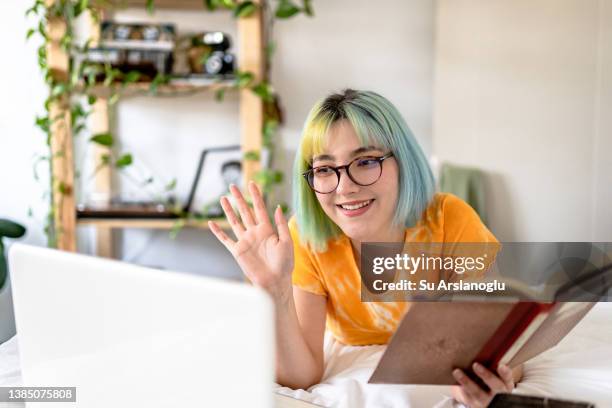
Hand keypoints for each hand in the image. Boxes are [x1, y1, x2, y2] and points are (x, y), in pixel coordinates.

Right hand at [208, 181, 293, 302]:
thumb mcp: (286, 241)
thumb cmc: (284, 264)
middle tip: (233, 185)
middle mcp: (254, 233)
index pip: (260, 208)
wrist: (275, 282)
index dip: (256, 196)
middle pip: (245, 211)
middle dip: (239, 198)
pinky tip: (211, 223)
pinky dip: (218, 232)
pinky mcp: (237, 251)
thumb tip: (278, 207)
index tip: (252, 183)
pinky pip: (225, 240)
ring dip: (228, 210)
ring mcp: (245, 241)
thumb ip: (281, 224)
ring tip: (223, 198)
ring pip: (234, 221)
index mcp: (267, 229)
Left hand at [451, 363, 515, 407]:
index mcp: (505, 385)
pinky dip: (459, 388)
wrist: (485, 401)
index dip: (505, 373)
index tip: (501, 366)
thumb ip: (493, 366)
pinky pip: (466, 397)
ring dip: (466, 382)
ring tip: (457, 372)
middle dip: (486, 375)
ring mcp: (486, 400)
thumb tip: (485, 344)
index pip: (508, 378)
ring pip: (477, 393)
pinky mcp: (474, 404)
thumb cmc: (490, 384)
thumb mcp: (497, 378)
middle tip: (476, 365)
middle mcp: (498, 394)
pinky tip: (454, 380)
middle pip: (495, 386)